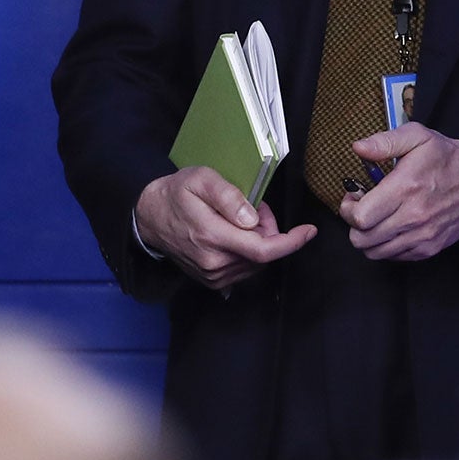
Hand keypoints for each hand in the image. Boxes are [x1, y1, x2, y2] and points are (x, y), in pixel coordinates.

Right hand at [135, 166, 316, 290]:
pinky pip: (244, 268)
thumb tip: (252, 220)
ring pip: (256, 262)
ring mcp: (212, 276)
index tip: (309, 231)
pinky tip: (237, 233)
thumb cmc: (177, 193)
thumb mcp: (201, 179)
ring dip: (260, 240)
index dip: (291, 242)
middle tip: (257, 207)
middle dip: (270, 231)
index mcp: (212, 237)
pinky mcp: (211, 280)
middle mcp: (214, 263)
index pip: (263, 249)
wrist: (149, 217)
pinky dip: (249, 251)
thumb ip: (229, 197)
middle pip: (263, 254)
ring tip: (243, 218)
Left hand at [340, 124, 458, 260]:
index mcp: (405, 188)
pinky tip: (394, 227)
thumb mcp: (417, 136)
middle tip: (363, 209)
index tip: (354, 198)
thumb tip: (358, 148)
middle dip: (355, 225)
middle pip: (362, 239)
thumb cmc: (446, 158)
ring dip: (369, 237)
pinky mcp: (429, 248)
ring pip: (375, 252)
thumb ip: (384, 142)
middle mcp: (413, 216)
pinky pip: (394, 257)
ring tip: (378, 219)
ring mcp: (422, 235)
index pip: (360, 217)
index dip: (348, 209)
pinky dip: (387, 246)